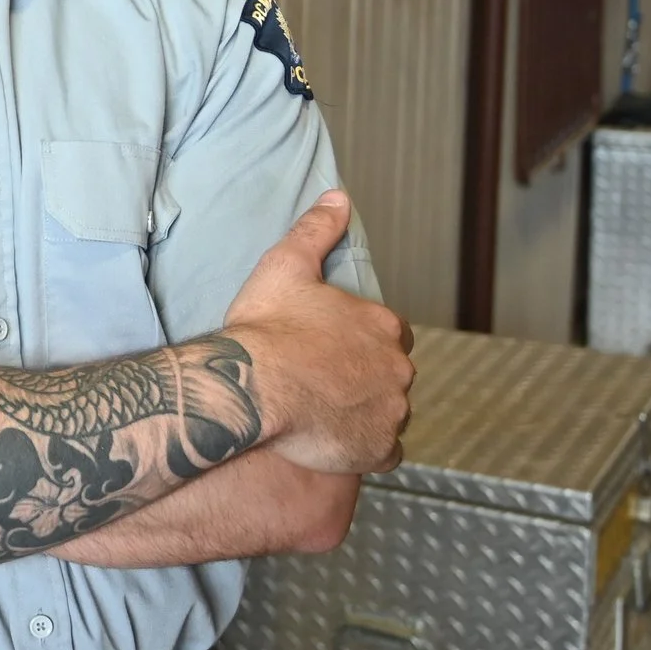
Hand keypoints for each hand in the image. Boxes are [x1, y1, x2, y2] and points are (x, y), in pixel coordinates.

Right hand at [221, 191, 414, 473]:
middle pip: (391, 375)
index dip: (360, 341)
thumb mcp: (286, 266)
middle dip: (364, 378)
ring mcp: (391, 411)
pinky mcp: (378, 449)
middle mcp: (398, 368)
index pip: (390, 334)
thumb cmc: (266, 329)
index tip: (330, 348)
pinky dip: (366, 448)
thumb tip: (338, 198)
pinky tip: (335, 441)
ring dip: (365, 413)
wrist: (252, 387)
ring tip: (322, 413)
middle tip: (322, 382)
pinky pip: (383, 452)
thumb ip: (317, 230)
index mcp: (383, 325)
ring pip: (388, 412)